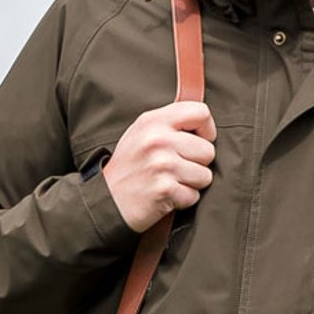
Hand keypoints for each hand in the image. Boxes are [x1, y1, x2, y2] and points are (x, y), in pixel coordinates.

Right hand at [103, 101, 216, 231]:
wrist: (105, 201)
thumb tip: (205, 124)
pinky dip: (182, 200)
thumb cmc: (129, 167)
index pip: (201, 113)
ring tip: (168, 182)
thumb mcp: (142, 133)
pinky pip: (194, 196)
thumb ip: (171, 124)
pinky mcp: (164, 189)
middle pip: (208, 150)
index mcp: (153, 121)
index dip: (207, 131)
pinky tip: (164, 196)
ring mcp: (161, 165)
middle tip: (174, 169)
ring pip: (205, 176)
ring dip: (191, 184)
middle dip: (197, 164)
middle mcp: (158, 140)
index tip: (198, 142)